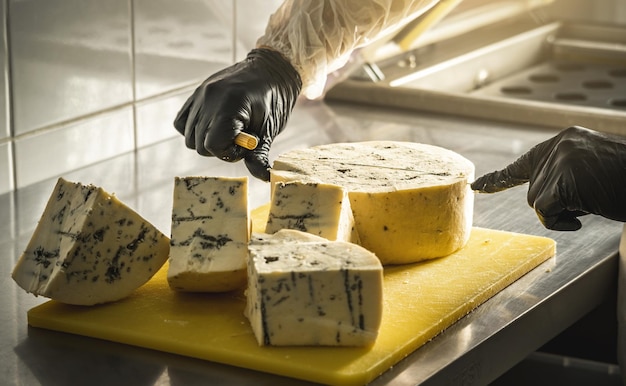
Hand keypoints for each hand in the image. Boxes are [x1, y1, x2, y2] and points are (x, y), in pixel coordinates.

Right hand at [174, 48, 301, 180]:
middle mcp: (208, 98)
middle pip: (198, 144)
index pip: (211, 145)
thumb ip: (260, 154)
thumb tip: (264, 178)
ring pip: (189, 137)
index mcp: (229, 105)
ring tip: (229, 130)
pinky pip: (182, 123)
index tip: (245, 145)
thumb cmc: (275, 98)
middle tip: (240, 138)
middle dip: (220, 148)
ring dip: (207, 140)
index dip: (228, 152)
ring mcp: (199, 95)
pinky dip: (194, 130)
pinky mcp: (196, 94)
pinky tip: (215, 126)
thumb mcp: (270, 128)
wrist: (271, 69)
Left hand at [471, 126, 625, 230]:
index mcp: (565, 141)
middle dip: (557, 204)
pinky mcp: (564, 179)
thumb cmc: (625, 182)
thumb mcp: (592, 171)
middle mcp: (560, 145)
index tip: (477, 186)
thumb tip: (540, 199)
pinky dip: (562, 221)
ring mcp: (561, 160)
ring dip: (563, 212)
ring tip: (595, 199)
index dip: (499, 178)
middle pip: (532, 191)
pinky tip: (587, 215)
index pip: (524, 163)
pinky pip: (544, 212)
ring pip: (537, 203)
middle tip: (592, 197)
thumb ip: (563, 176)